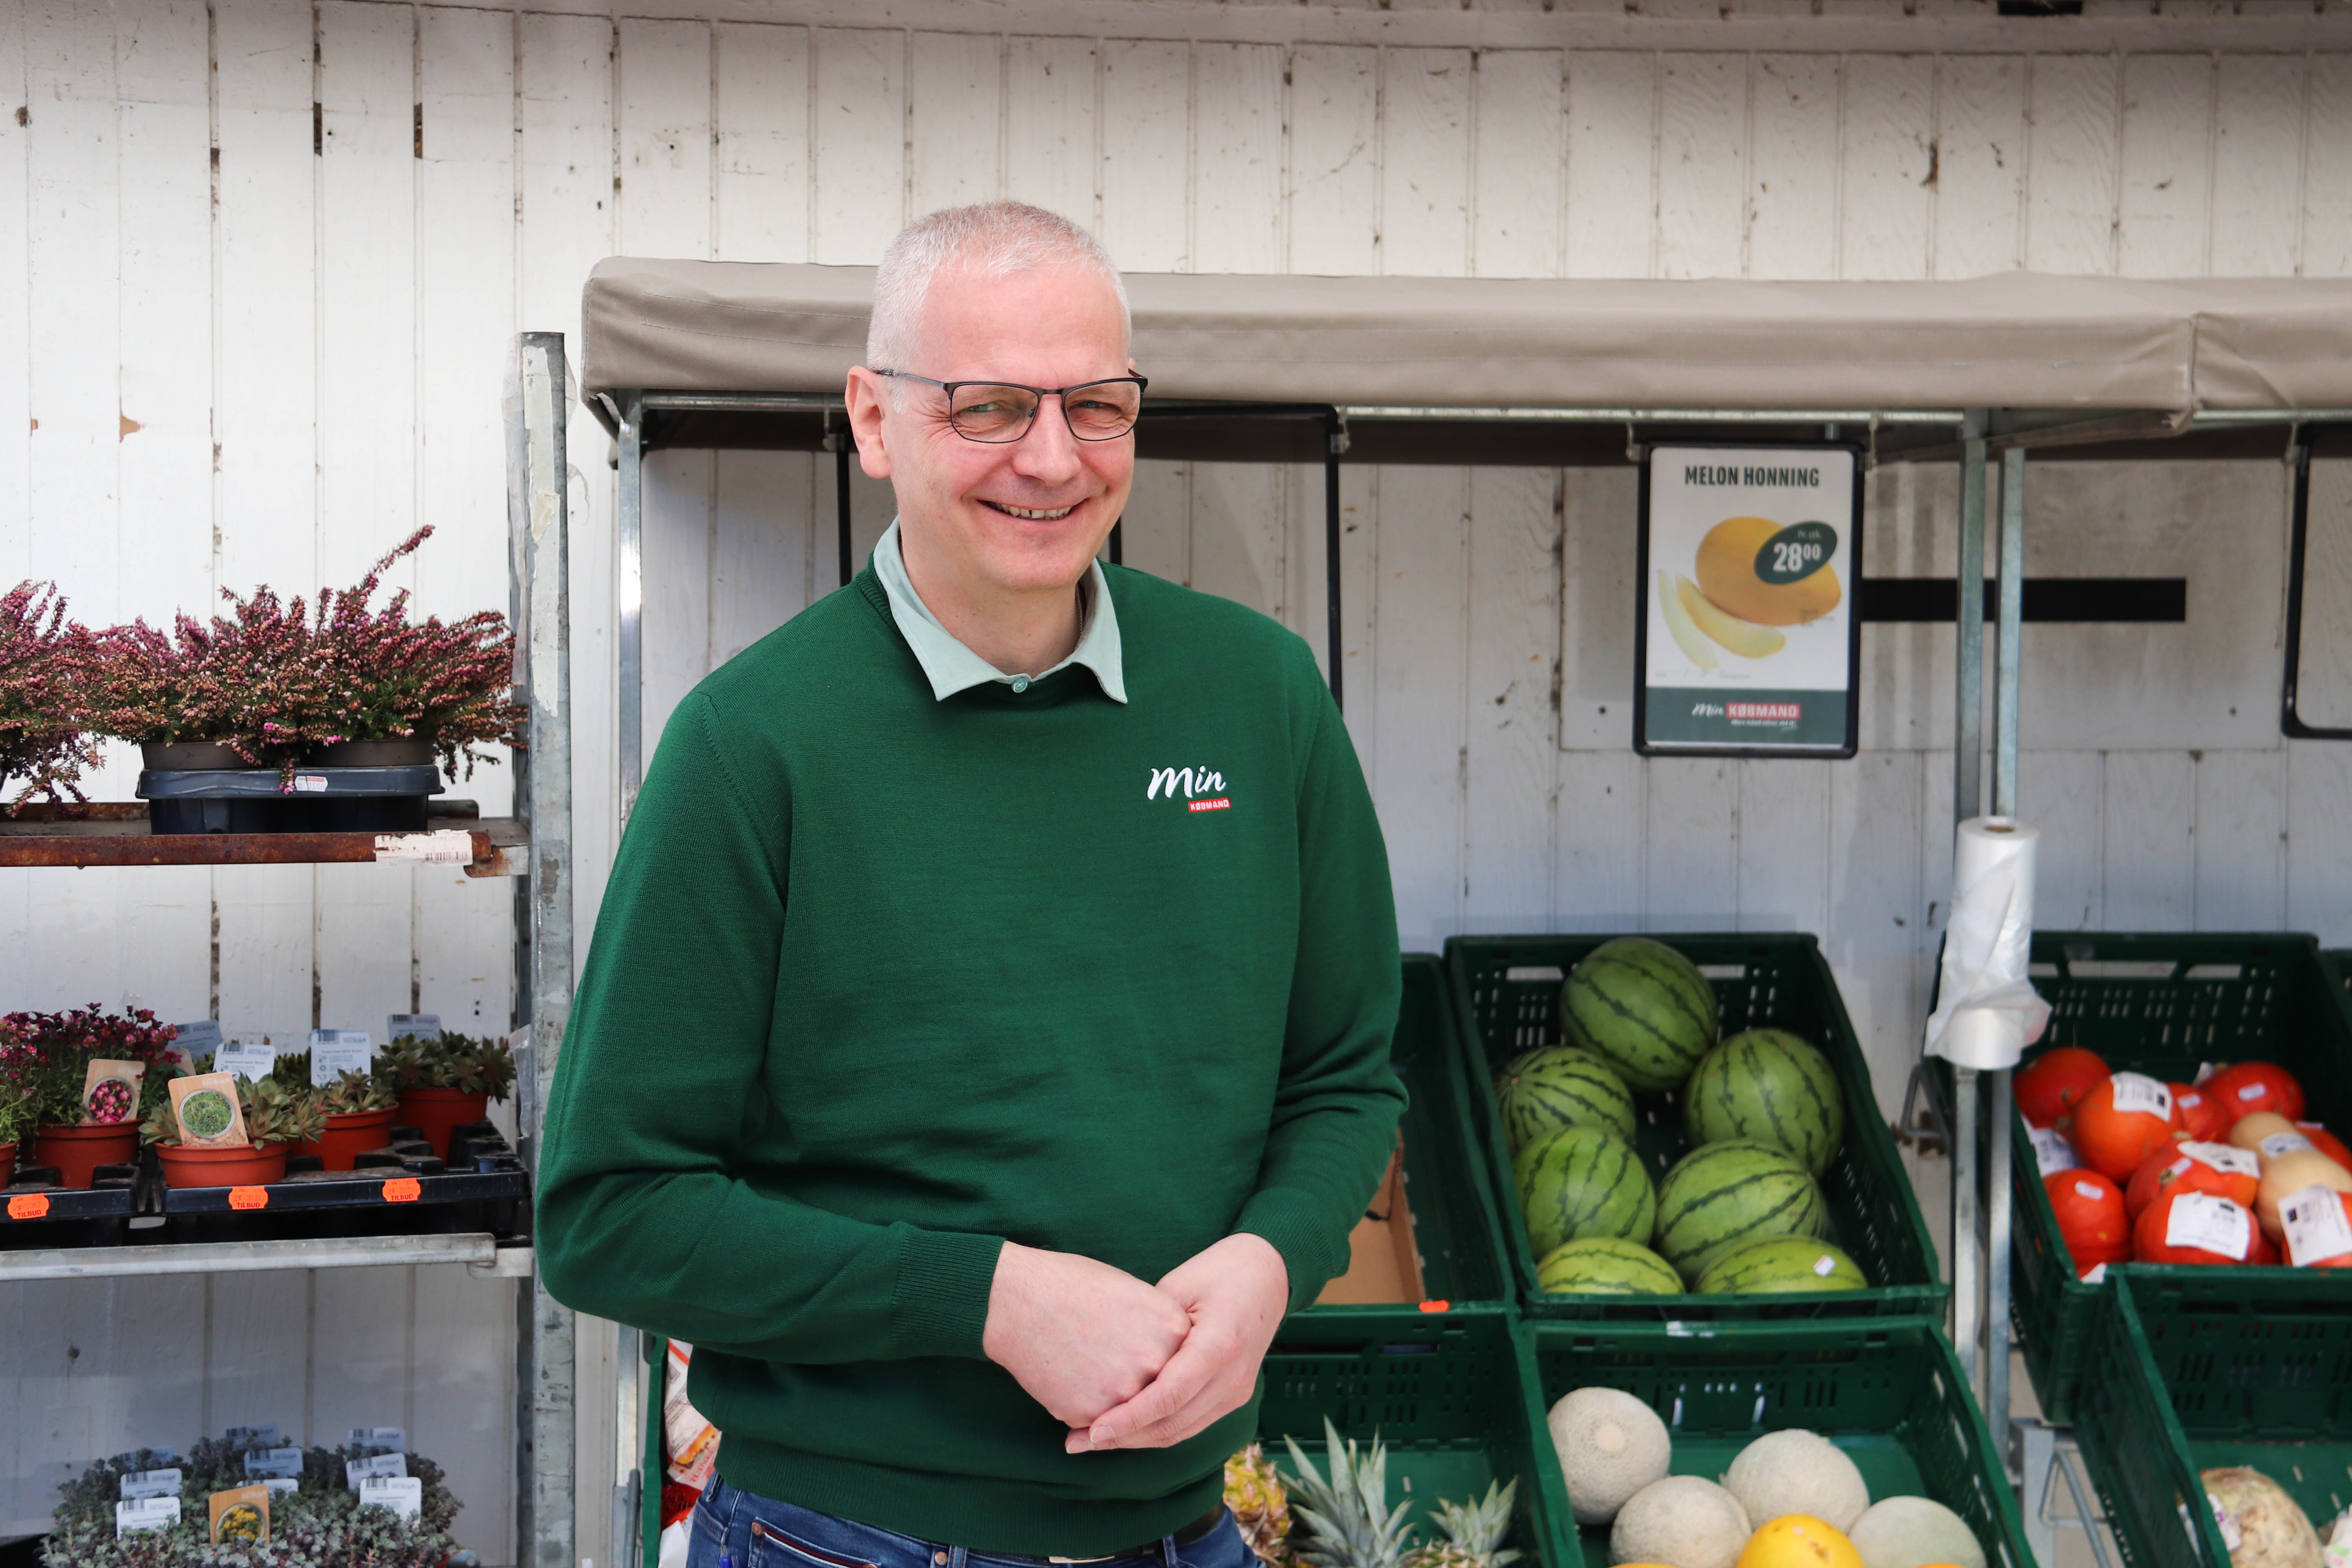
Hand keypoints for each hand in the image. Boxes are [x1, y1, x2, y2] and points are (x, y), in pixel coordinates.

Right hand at [982, 1241, 1191, 1430]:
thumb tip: (1174, 1356)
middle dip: (1142, 1382)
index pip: (1185, 1359)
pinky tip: (1071, 1376)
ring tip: (1092, 1367)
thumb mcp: (1132, 1292)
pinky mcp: (1091, 1415)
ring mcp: (1124, 1393)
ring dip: (1119, 1400)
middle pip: (1161, 1387)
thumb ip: (1160, 1328)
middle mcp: (1155, 1364)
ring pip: (1132, 1410)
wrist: (1019, 1299)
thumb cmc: (1073, 1285)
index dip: (1164, 1357)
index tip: (1144, 1349)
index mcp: (1172, 1328)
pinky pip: (1100, 1421)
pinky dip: (1089, 1406)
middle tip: (1115, 1363)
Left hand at [1068, 1233, 1288, 1453]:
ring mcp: (1237, 1392)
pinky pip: (1191, 1423)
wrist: (1270, 1273)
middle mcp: (1232, 1379)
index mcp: (1220, 1347)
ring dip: (1136, 1440)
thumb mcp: (1179, 1286)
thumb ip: (1148, 1327)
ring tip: (1091, 1441)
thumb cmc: (1221, 1269)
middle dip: (1123, 1438)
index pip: (1168, 1397)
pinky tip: (1125, 1429)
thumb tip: (1108, 1363)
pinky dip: (1156, 1429)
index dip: (1128, 1419)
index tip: (1091, 1431)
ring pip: (1181, 1431)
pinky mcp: (1233, 1396)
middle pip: (1172, 1424)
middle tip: (1076, 1442)